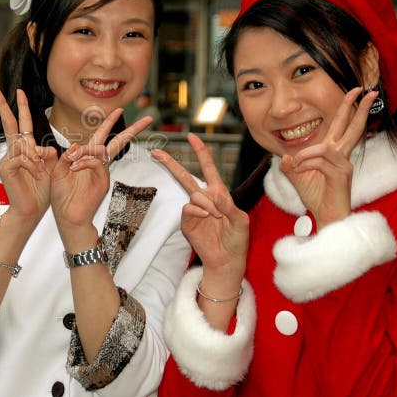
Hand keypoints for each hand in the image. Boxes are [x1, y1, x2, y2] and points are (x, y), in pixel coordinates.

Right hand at [0, 86, 57, 227]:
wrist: (30, 211)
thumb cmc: (40, 191)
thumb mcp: (50, 168)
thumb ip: (48, 155)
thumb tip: (45, 148)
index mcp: (24, 149)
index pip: (21, 123)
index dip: (21, 107)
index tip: (19, 92)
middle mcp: (13, 151)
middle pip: (9, 123)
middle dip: (3, 105)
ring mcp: (7, 159)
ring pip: (23, 145)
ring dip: (36, 158)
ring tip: (40, 173)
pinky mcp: (5, 167)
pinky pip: (22, 158)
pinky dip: (33, 165)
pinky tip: (36, 174)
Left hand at [50, 110, 152, 248]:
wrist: (67, 216)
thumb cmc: (61, 195)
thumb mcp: (58, 170)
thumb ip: (65, 156)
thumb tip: (75, 145)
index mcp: (88, 158)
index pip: (101, 136)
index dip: (109, 122)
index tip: (118, 110)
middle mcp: (99, 164)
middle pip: (119, 142)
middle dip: (133, 130)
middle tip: (149, 118)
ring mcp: (103, 172)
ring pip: (102, 150)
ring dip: (86, 150)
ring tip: (71, 161)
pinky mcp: (103, 181)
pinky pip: (97, 163)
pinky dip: (85, 161)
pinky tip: (75, 167)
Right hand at [152, 134, 248, 282]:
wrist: (226, 259)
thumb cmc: (237, 239)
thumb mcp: (241, 221)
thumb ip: (229, 206)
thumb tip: (214, 195)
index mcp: (219, 193)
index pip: (208, 168)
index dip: (201, 152)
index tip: (192, 137)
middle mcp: (204, 198)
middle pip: (185, 177)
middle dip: (170, 164)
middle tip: (155, 152)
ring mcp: (194, 210)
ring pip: (193, 195)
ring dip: (206, 204)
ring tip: (215, 216)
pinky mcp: (187, 221)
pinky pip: (188, 208)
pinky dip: (197, 211)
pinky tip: (206, 217)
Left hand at [280, 87, 375, 227]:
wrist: (324, 216)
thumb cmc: (316, 196)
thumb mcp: (297, 177)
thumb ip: (290, 165)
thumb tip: (285, 158)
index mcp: (334, 151)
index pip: (342, 126)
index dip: (349, 108)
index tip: (356, 92)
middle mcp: (342, 155)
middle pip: (352, 126)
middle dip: (356, 107)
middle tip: (362, 90)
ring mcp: (344, 164)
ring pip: (326, 147)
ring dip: (306, 155)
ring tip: (296, 165)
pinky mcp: (342, 175)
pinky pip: (320, 162)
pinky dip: (305, 165)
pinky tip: (299, 172)